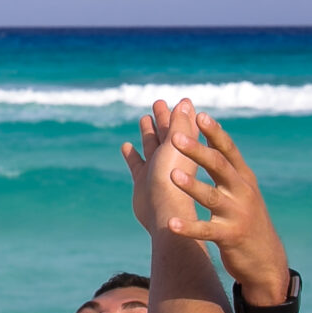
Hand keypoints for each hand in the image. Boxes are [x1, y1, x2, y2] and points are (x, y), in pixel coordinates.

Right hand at [121, 99, 202, 236]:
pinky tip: (126, 146)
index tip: (183, 100)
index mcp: (183, 148)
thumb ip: (179, 124)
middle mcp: (170, 158)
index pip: (183, 126)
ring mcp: (156, 169)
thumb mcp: (177, 145)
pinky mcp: (142, 181)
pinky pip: (136, 163)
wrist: (161, 211)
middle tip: (158, 103)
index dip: (182, 113)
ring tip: (144, 118)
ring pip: (151, 146)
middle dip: (163, 118)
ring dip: (148, 132)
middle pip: (167, 133)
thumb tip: (185, 102)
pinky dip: (132, 154)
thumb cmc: (173, 177)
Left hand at [167, 116, 289, 306]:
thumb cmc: (248, 219)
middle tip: (176, 137)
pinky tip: (171, 224)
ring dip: (192, 185)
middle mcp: (242, 192)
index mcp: (243, 178)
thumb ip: (228, 167)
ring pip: (212, 196)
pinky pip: (206, 230)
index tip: (199, 114)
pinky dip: (189, 227)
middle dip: (198, 150)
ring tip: (173, 175)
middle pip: (219, 166)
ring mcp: (237, 214)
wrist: (266, 259)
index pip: (228, 150)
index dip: (214, 132)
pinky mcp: (230, 236)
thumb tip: (212, 136)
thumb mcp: (243, 190)